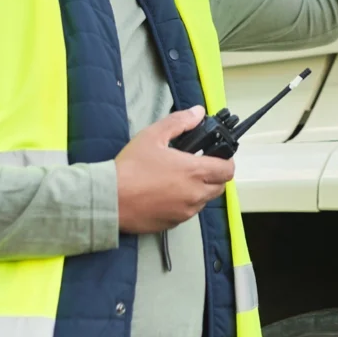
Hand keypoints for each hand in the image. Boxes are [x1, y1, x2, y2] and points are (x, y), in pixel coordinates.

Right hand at [115, 106, 235, 233]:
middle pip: (220, 187)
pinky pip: (187, 212)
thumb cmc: (131, 167)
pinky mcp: (173, 224)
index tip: (217, 156)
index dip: (226, 161)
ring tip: (180, 179)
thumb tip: (198, 112)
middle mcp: (195, 194)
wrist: (109, 199)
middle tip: (198, 165)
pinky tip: (167, 194)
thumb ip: (179, 122)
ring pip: (204, 201)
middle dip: (214, 176)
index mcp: (194, 172)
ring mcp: (185, 212)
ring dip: (199, 190)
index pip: (228, 170)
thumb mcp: (153, 136)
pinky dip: (184, 203)